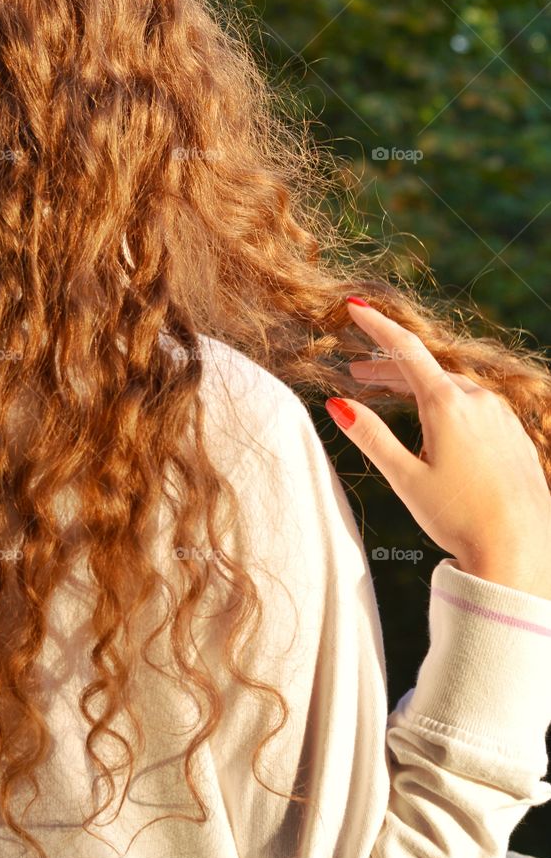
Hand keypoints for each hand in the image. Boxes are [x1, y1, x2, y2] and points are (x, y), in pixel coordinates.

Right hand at [325, 298, 550, 601]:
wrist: (521, 551)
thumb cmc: (459, 517)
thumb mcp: (405, 477)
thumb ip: (371, 436)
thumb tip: (337, 403)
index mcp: (447, 404)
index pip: (405, 349)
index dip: (377, 325)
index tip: (355, 306)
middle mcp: (477, 400)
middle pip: (425, 370)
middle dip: (389, 367)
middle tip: (356, 373)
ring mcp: (500, 416)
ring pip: (451, 387)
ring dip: (418, 387)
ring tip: (392, 397)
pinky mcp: (514, 435)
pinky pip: (474, 406)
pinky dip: (447, 403)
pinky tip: (436, 425)